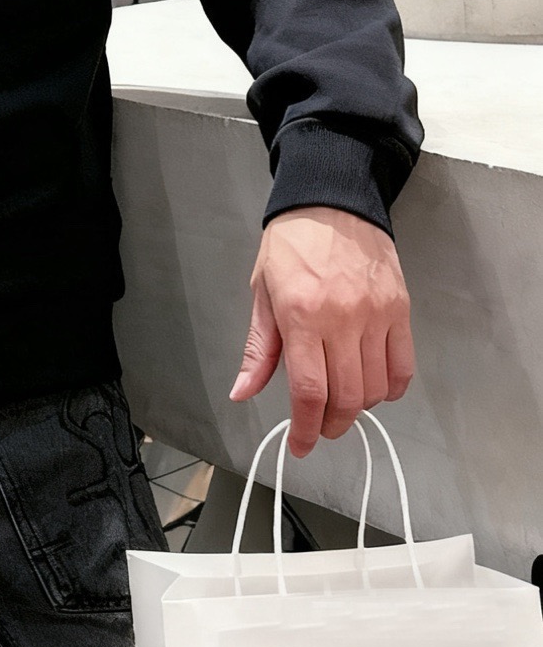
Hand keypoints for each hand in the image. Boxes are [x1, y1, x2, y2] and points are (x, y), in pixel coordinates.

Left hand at [229, 205, 413, 457]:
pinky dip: (390, 388)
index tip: (301, 446)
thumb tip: (243, 391)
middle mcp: (342, 319)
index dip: (306, 428)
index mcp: (301, 315)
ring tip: (342, 402)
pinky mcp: (400, 310)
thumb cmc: (292, 243)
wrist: (331, 200)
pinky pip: (402, 367)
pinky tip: (373, 386)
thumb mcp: (262, 290)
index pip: (310, 390)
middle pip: (346, 397)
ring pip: (376, 389)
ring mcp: (376, 315)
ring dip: (359, 408)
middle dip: (330, 424)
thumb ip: (258, 348)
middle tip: (319, 426)